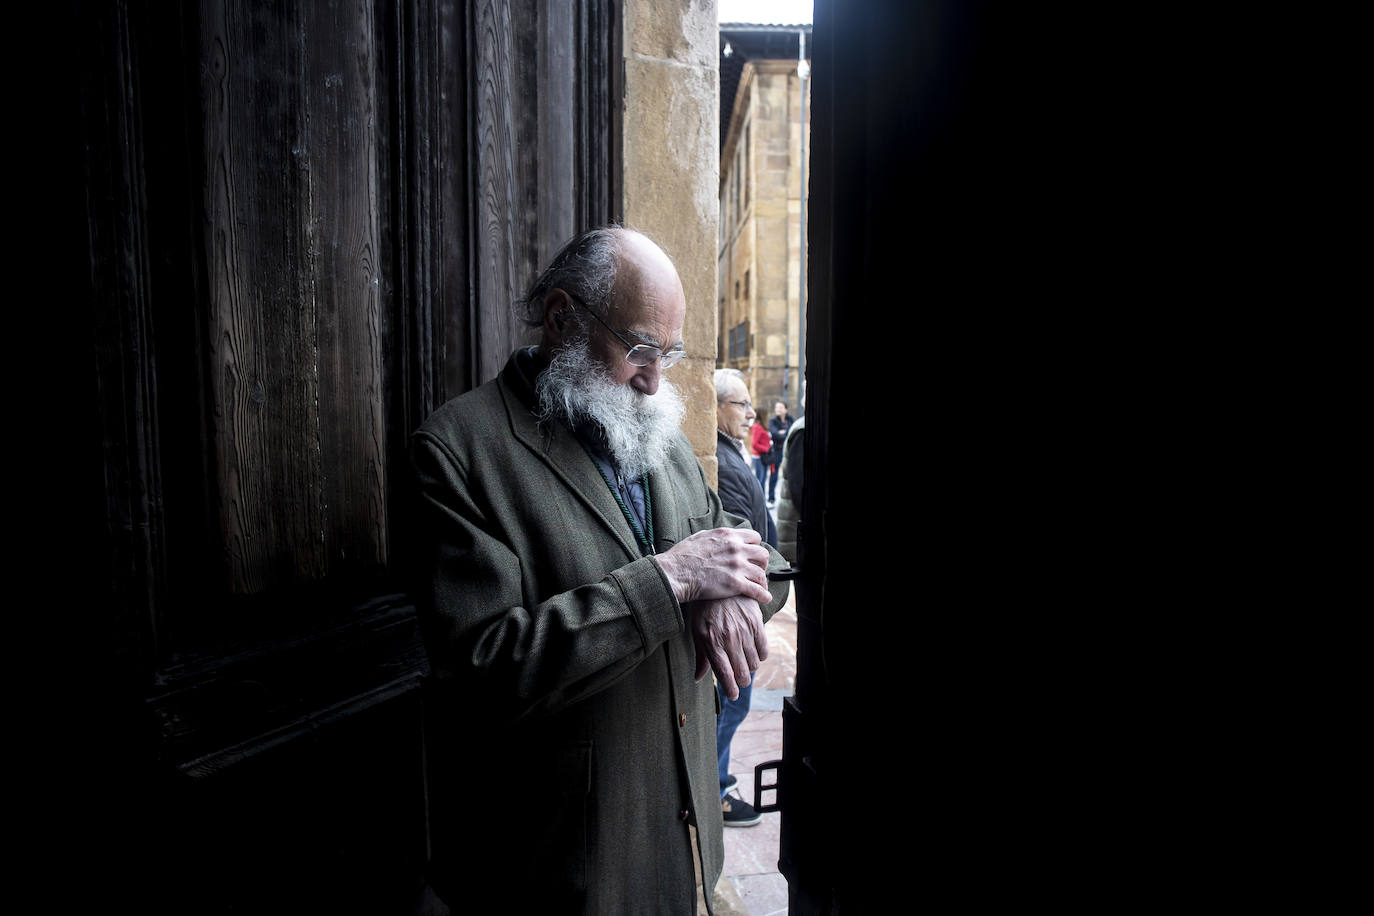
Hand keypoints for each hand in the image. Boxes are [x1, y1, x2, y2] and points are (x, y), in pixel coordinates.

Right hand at [653, 527, 772, 605]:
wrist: (674, 573)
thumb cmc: (681, 557)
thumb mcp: (699, 537)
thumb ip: (715, 536)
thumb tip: (720, 537)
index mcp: (727, 535)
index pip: (754, 537)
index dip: (755, 547)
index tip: (752, 556)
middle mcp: (735, 548)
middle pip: (762, 554)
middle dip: (761, 564)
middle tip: (757, 571)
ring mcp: (737, 566)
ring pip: (761, 573)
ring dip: (762, 581)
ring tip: (760, 587)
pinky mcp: (735, 583)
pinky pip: (757, 590)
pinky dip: (763, 595)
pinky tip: (765, 599)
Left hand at [690, 596, 768, 700]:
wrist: (718, 580)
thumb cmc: (704, 609)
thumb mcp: (697, 632)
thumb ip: (701, 657)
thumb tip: (698, 678)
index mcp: (712, 643)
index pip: (725, 674)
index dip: (731, 689)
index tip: (733, 695)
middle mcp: (729, 639)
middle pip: (742, 672)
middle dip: (741, 681)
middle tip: (740, 681)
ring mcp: (744, 631)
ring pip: (754, 663)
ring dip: (750, 668)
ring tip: (746, 665)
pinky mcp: (756, 623)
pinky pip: (764, 649)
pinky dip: (761, 656)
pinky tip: (754, 653)